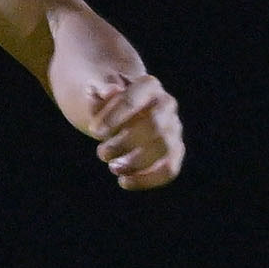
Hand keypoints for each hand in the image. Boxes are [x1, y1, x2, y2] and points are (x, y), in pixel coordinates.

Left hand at [85, 74, 184, 188]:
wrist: (117, 113)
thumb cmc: (105, 103)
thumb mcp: (96, 95)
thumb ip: (99, 93)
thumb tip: (109, 90)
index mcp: (147, 85)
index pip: (133, 99)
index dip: (113, 117)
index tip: (94, 131)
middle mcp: (166, 104)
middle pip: (153, 126)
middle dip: (124, 143)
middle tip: (102, 153)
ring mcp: (173, 128)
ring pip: (164, 148)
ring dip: (136, 162)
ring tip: (113, 168)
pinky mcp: (174, 151)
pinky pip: (170, 168)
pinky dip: (147, 179)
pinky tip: (124, 182)